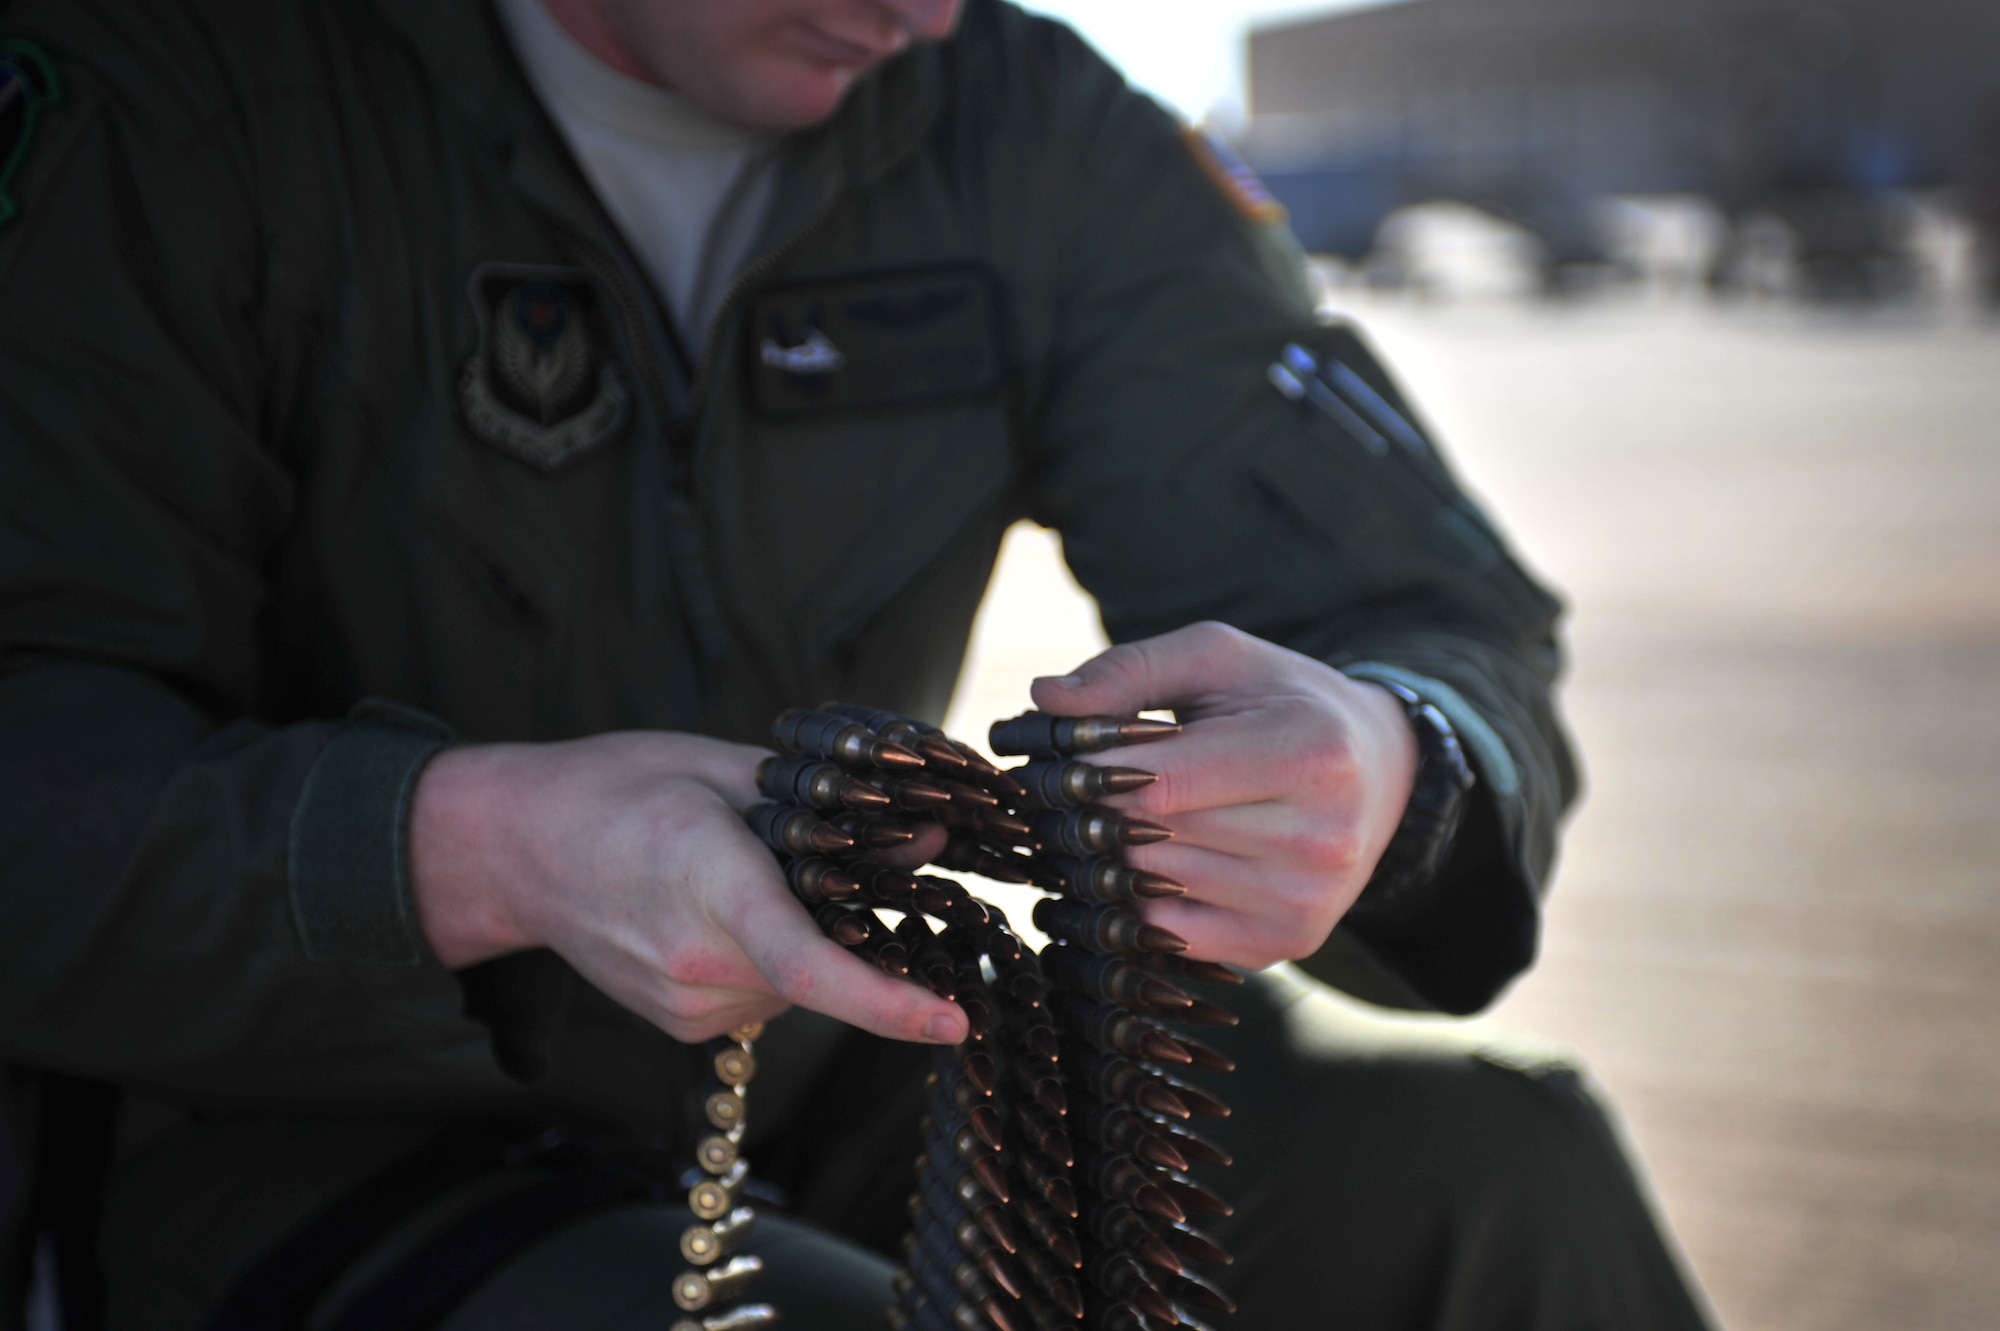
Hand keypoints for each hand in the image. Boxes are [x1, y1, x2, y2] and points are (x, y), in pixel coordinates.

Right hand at [408, 732, 966, 1045]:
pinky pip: (766, 993)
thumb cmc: (616, 788)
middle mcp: (698, 964)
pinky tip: (719, 910)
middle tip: (811, 860)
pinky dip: (771, 954)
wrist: (515, 848)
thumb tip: (930, 841)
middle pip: (823, 965)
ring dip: (804, 934)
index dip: (891, 1005)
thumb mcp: (728, 771)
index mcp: (710, 885)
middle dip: (848, 921)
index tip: (954, 1022)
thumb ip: (833, 814)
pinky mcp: (681, 1024)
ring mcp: (685, 1004)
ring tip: (736, 875)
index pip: (812, 967)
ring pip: (800, 983)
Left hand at [1029, 622, 1418, 969]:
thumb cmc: (1282, 703)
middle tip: (1070, 785)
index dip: (1091, 770)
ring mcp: (1305, 902)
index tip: (1059, 753)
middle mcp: (1320, 839)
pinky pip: (1171, 929)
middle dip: (1096, 809)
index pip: (1160, 782)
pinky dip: (1140, 895)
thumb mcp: (1217, 659)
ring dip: (1113, 853)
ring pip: (1155, 885)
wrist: (1379, 770)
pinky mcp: (1286, 944)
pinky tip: (1144, 860)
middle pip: (1151, 838)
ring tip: (1115, 814)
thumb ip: (1129, 671)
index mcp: (1311, 754)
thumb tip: (1045, 699)